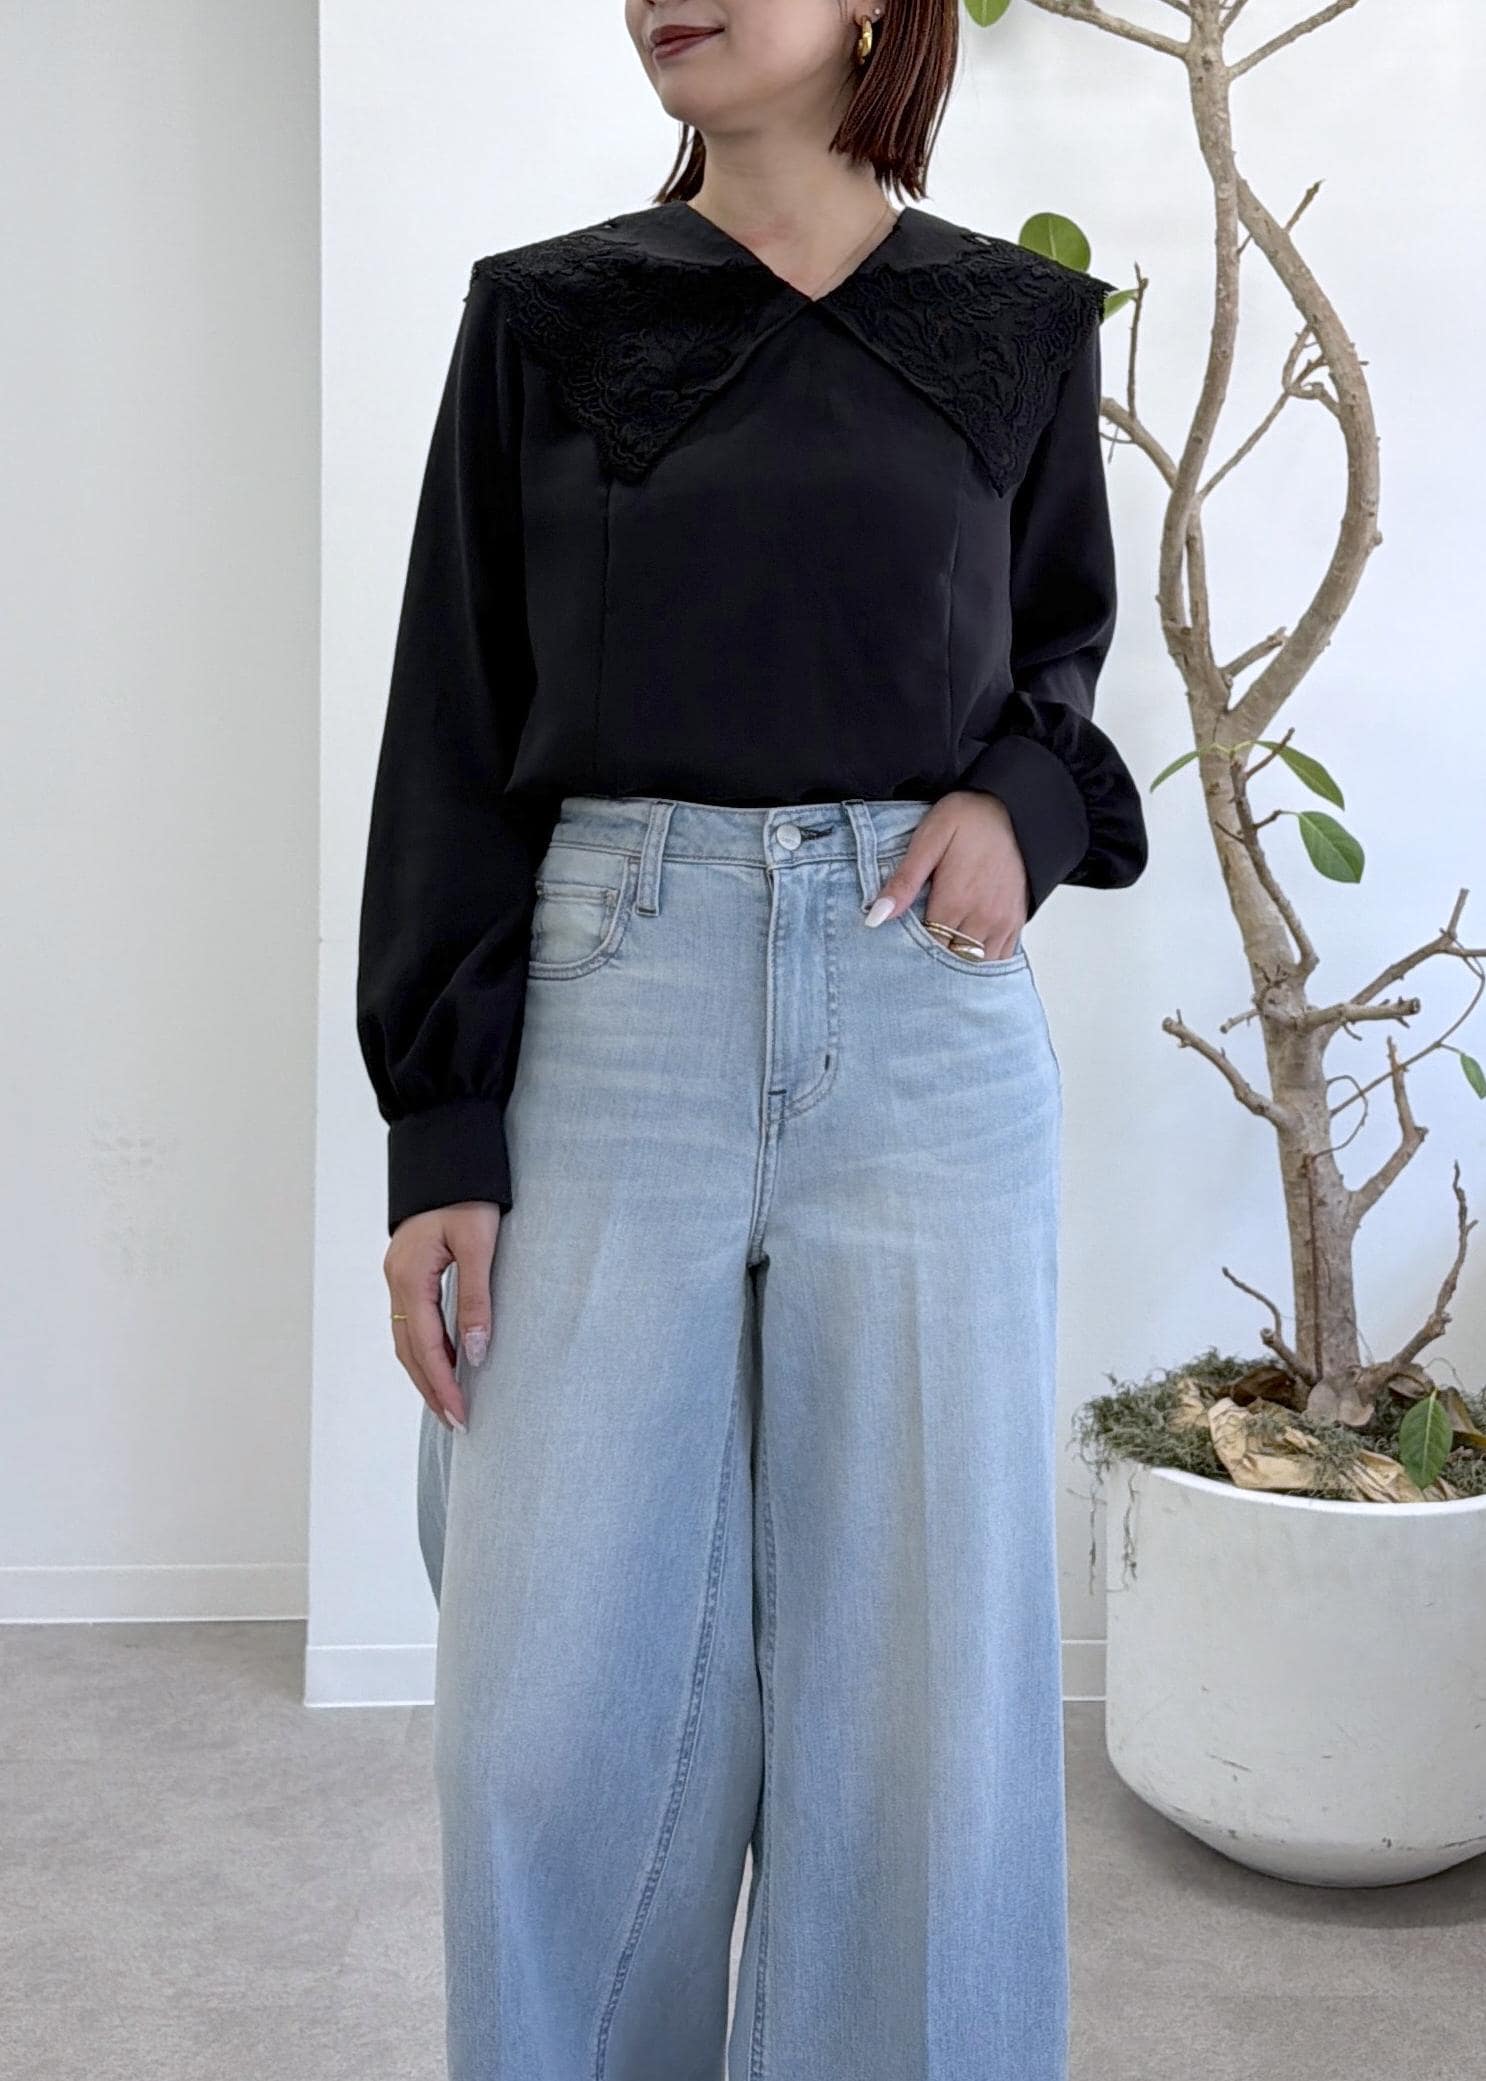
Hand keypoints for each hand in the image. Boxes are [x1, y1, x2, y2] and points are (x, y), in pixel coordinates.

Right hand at [383, 1202, 501, 1430]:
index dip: (443, 1384)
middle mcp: (396, 1280)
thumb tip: (476, 1354)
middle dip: (430, 1387)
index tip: (462, 1415)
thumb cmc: (468, 1193)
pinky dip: (426, 1347)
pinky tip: (446, 1360)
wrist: (449, 1152)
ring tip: (450, 1402)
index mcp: (410, 1276)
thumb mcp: (480, 1244)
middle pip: (408, 1350)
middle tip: (457, 1422)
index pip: (425, 1347)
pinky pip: (412, 1320)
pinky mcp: (408, 1269)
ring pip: (406, 1337)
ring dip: (426, 1371)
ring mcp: (398, 1274)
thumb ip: (476, 1298)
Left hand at [865, 791, 1027, 958]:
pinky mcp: (1016, 922)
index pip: (927, 951)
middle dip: (931, 965)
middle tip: (912, 958)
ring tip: (937, 958)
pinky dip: (980, 963)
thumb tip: (875, 918)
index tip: (895, 952)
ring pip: (976, 967)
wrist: (1014, 808)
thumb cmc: (966, 819)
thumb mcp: (927, 840)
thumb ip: (903, 882)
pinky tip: (963, 954)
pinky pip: (999, 959)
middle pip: (951, 963)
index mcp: (955, 901)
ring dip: (956, 966)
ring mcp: (1002, 922)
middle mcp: (982, 918)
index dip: (909, 956)